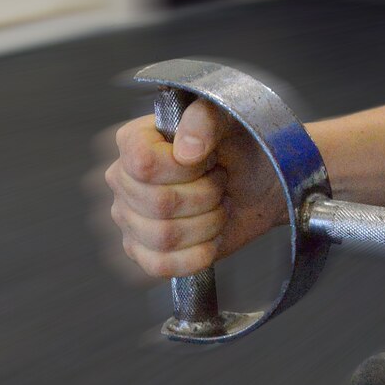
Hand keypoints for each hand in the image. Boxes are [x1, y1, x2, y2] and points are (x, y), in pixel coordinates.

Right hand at [93, 100, 286, 279]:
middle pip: (159, 204)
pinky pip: (161, 265)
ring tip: (218, 205)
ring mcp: (128, 219)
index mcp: (134, 141)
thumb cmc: (242, 146)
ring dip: (208, 223)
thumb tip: (187, 151)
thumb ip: (205, 118)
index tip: (208, 160)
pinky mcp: (143, 252)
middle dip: (206, 195)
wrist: (262, 184)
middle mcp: (122, 180)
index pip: (143, 163)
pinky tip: (211, 237)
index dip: (184, 168)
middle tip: (220, 182)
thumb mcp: (230, 118)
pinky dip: (197, 254)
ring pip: (164, 237)